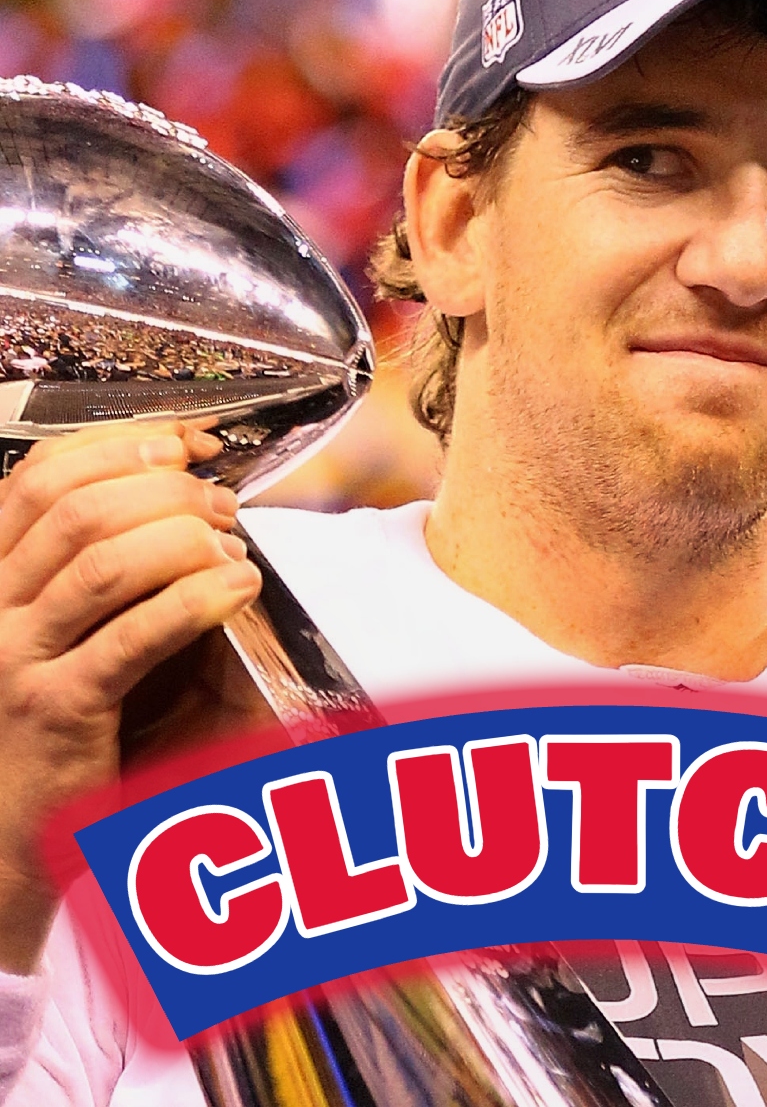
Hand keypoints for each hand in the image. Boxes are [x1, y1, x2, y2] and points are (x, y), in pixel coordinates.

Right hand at [0, 421, 260, 973]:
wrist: (3, 830)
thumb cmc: (53, 722)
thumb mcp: (65, 632)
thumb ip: (105, 572)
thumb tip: (194, 503)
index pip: (40, 478)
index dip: (121, 445)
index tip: (190, 441)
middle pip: (78, 509)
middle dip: (165, 489)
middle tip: (222, 505)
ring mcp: (16, 659)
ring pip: (101, 562)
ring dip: (184, 538)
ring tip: (233, 547)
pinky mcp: (56, 711)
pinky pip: (131, 636)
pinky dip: (194, 600)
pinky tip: (237, 588)